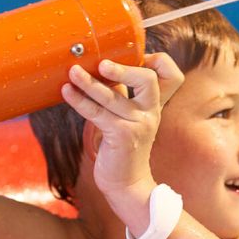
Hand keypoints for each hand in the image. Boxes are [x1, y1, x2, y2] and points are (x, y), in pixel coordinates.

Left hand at [61, 53, 184, 203]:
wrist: (125, 183)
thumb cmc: (121, 147)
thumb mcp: (128, 117)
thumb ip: (122, 95)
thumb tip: (100, 68)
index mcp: (154, 105)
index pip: (171, 76)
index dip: (159, 61)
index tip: (138, 55)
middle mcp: (150, 112)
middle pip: (148, 80)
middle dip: (125, 69)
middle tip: (102, 63)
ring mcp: (138, 124)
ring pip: (112, 96)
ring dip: (89, 82)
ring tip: (72, 72)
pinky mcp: (121, 135)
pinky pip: (96, 113)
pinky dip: (79, 101)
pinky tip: (66, 91)